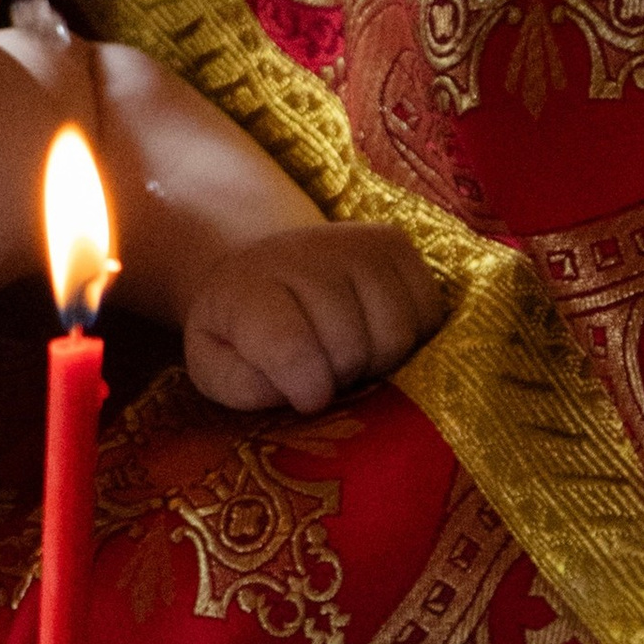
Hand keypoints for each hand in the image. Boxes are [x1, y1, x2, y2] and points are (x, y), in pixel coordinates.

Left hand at [183, 222, 446, 416]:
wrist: (265, 267)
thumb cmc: (239, 330)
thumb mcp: (214, 363)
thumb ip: (241, 384)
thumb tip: (299, 392)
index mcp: (248, 285)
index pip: (290, 346)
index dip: (306, 387)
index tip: (307, 400)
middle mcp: (305, 252)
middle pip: (352, 348)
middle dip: (340, 377)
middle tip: (322, 372)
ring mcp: (356, 243)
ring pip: (397, 335)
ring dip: (377, 362)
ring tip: (347, 354)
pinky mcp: (397, 245)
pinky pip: (429, 316)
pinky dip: (410, 339)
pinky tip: (374, 333)